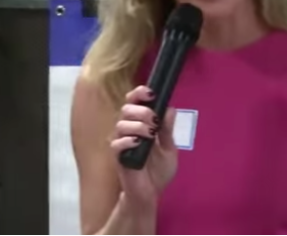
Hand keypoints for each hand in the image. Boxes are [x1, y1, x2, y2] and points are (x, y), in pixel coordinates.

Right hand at [110, 85, 177, 207]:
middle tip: (154, 121)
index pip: (134, 101)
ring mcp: (122, 142)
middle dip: (142, 110)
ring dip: (138, 125)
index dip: (139, 93)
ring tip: (150, 135)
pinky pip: (116, 143)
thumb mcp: (169, 149)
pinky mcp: (118, 157)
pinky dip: (127, 140)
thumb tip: (170, 109)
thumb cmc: (158, 171)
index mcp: (140, 124)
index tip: (151, 93)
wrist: (151, 193)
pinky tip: (138, 143)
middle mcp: (129, 130)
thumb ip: (168, 130)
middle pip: (126, 108)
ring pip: (121, 124)